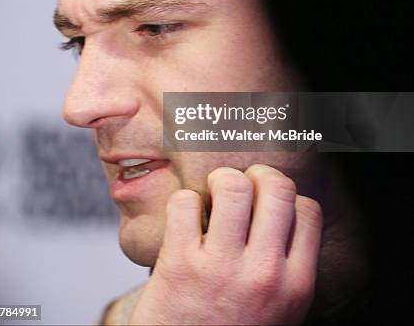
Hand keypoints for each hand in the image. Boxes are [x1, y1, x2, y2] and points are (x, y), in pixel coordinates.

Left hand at [129, 164, 322, 324]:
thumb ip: (288, 268)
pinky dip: (184, 201)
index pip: (308, 211)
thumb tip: (284, 214)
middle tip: (243, 186)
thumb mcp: (279, 312)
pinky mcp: (180, 263)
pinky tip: (186, 218)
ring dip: (222, 180)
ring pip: (234, 185)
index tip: (269, 203)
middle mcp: (264, 274)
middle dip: (259, 176)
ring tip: (214, 194)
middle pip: (277, 187)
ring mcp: (221, 267)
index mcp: (295, 286)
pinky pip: (186, 201)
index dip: (288, 198)